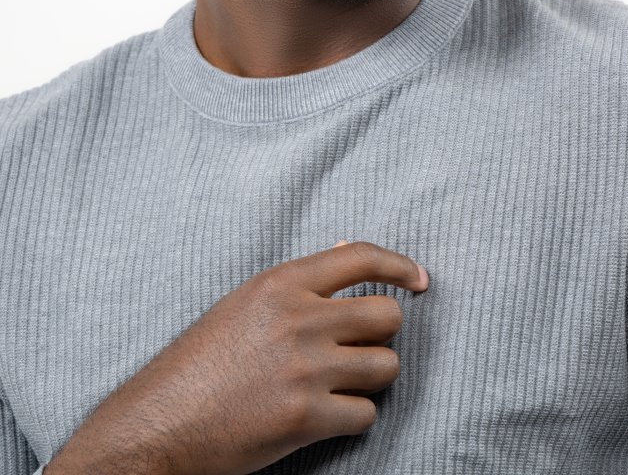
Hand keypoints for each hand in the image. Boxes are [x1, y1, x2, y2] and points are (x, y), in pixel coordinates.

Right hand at [46, 240, 428, 474]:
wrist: (161, 421)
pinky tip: (326, 414)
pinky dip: (353, 417)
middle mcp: (299, 319)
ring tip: (342, 382)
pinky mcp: (305, 417)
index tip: (419, 280)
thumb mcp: (245, 303)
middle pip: (388, 315)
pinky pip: (366, 413)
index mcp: (281, 283)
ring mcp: (305, 369)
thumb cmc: (201, 361)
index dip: (400, 265)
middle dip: (383, 333)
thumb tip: (348, 253)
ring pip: (386, 366)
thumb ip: (299, 282)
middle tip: (362, 346)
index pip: (361, 257)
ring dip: (372, 377)